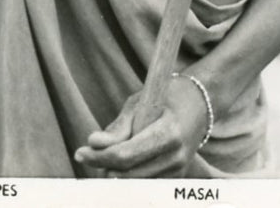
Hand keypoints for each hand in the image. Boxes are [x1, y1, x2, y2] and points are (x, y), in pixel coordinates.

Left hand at [74, 76, 208, 177]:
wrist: (199, 105)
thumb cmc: (165, 98)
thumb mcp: (140, 103)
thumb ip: (118, 126)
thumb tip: (92, 143)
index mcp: (169, 133)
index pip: (127, 155)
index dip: (100, 157)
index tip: (80, 151)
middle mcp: (176, 156)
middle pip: (129, 174)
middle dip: (103, 166)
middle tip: (86, 155)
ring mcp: (178, 170)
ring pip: (135, 183)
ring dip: (113, 173)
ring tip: (101, 157)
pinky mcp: (176, 177)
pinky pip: (145, 183)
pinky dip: (128, 175)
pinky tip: (118, 163)